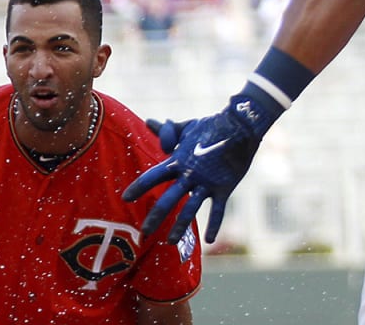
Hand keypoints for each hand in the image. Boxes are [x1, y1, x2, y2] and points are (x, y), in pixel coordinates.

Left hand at [121, 104, 264, 243]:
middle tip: (144, 232)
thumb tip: (148, 122)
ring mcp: (207, 183)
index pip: (152, 176)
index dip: (138, 187)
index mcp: (177, 160)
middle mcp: (189, 175)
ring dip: (179, 227)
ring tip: (170, 242)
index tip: (125, 198)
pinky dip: (214, 225)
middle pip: (168, 199)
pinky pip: (218, 211)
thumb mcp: (186, 127)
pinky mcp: (224, 188)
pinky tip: (210, 241)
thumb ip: (167, 131)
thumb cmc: (210, 126)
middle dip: (155, 217)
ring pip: (190, 210)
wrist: (239, 127)